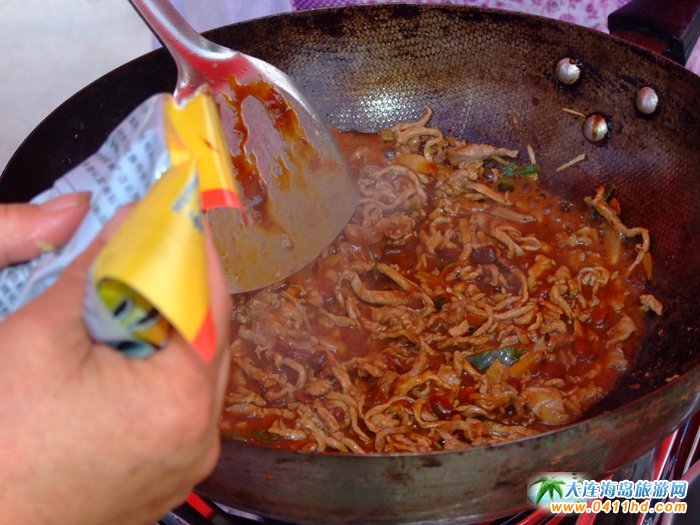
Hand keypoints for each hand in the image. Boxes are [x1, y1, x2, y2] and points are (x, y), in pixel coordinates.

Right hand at [0, 193, 231, 524]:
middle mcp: (200, 436)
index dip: (194, 253)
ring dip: (174, 330)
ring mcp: (188, 462)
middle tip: (160, 248)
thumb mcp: (39, 336)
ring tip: (141, 296)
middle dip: (184, 288)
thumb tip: (130, 220)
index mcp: (180, 400)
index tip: (183, 217)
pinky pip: (181, 406)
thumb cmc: (1, 442)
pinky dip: (165, 370)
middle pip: (209, 338)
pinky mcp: (169, 475)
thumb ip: (95, 269)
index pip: (208, 302)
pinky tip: (132, 351)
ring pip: (197, 372)